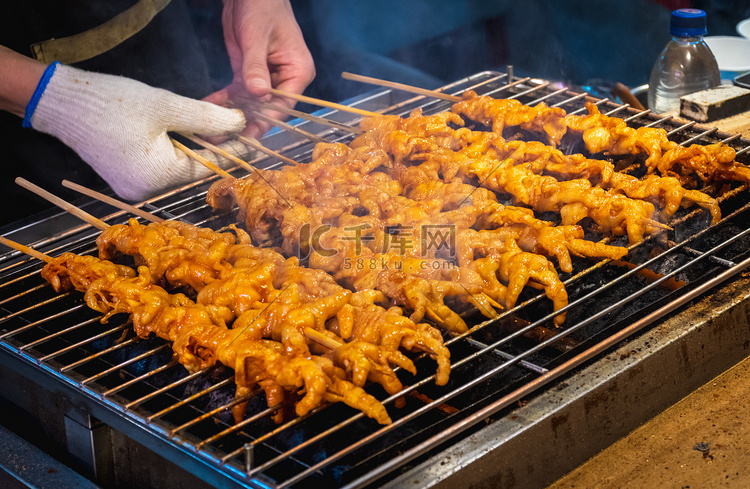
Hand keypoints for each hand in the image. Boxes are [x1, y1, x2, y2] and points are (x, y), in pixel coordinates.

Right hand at [26, 63, 247, 200]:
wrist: (63, 103)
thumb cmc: (114, 102)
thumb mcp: (168, 106)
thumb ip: (208, 119)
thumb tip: (241, 124)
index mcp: (161, 177)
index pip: (209, 166)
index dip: (233, 150)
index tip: (254, 140)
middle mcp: (148, 192)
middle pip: (194, 170)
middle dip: (213, 148)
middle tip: (235, 129)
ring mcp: (135, 189)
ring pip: (178, 169)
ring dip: (194, 149)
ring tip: (213, 129)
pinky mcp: (126, 181)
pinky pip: (160, 168)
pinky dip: (173, 151)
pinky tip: (183, 134)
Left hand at [204, 0, 315, 137]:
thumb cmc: (262, 7)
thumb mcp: (257, 37)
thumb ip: (257, 66)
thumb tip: (259, 94)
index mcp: (297, 72)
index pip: (283, 104)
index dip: (265, 121)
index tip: (247, 134)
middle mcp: (284, 80)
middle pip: (266, 110)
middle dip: (245, 124)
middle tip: (223, 139)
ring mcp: (266, 79)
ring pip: (250, 105)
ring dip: (231, 117)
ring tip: (211, 133)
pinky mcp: (248, 74)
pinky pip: (237, 93)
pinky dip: (223, 101)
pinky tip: (208, 107)